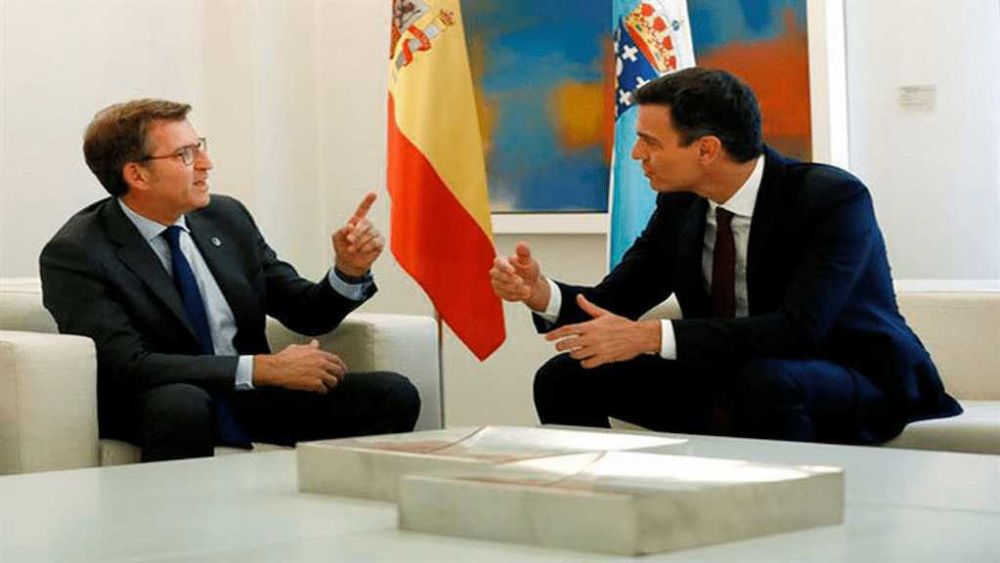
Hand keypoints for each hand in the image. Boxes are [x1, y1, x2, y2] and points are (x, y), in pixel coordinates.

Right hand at [253, 339, 347, 392]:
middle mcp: (321, 363)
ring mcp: (319, 373)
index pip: (336, 359)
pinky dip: (322, 391)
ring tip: (328, 385)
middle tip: (338, 378)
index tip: (341, 368)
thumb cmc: (285, 358)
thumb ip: (310, 346)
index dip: (340, 365)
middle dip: (339, 375)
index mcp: (318, 354)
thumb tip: (315, 343)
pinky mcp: (315, 384)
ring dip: (331, 384)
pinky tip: (319, 390)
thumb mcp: (298, 348)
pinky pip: (324, 389)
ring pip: (333, 381)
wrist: (278, 368)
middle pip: (338, 370)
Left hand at [333, 192, 383, 276]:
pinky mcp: (380, 242)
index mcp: (356, 221)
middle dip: (357, 232)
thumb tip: (350, 226)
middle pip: (365, 223)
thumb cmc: (342, 248)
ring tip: (352, 249)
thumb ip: (341, 230)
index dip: (368, 201)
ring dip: (360, 242)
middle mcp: (367, 226)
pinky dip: (367, 247)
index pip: (363, 209)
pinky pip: (375, 242)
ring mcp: (374, 233)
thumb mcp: (336, 238)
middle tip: (349, 240)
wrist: (349, 262)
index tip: (373, 194)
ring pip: (370, 233)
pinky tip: (362, 250)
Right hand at [490, 241, 549, 310]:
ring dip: (515, 289)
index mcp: (501, 260)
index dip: (505, 267)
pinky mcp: (499, 292)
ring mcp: (496, 282)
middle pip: (496, 275)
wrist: (531, 284)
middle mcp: (496, 271)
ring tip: (528, 289)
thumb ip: (524, 253)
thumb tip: (521, 244)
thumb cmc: (528, 269)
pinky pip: (505, 295)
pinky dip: (516, 295)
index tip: (513, 271)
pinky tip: (526, 294)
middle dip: (509, 279)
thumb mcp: (529, 261)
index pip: (498, 262)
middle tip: (522, 282)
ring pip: (501, 287)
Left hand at [545, 295, 660, 368]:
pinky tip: (586, 359)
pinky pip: (588, 364)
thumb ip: (588, 307)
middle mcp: (592, 338)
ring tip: (574, 352)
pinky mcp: (604, 358)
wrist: (638, 336)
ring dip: (573, 354)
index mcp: (591, 326)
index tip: (547, 337)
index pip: (568, 330)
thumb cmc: (622, 325)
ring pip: (577, 355)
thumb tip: (579, 298)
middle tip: (558, 346)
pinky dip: (584, 363)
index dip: (555, 334)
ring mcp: (598, 349)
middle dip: (560, 346)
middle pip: (569, 344)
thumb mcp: (604, 314)